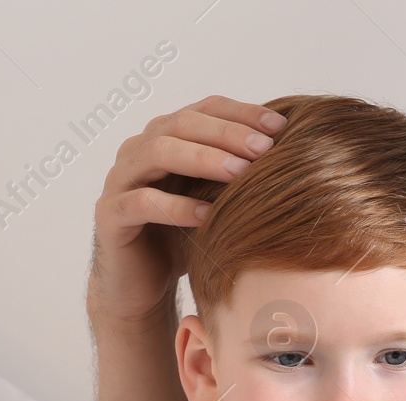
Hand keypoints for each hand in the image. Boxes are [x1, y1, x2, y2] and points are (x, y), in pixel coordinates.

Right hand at [85, 95, 285, 326]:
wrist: (141, 286)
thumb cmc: (184, 237)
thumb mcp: (217, 200)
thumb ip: (238, 173)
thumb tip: (295, 151)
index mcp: (165, 137)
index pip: (204, 109)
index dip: (241, 113)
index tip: (280, 126)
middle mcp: (139, 150)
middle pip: (181, 124)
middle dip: (226, 133)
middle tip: (264, 148)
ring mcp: (121, 180)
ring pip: (158, 153)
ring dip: (203, 159)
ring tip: (240, 173)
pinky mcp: (110, 215)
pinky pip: (143, 202)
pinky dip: (177, 206)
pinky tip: (207, 215)